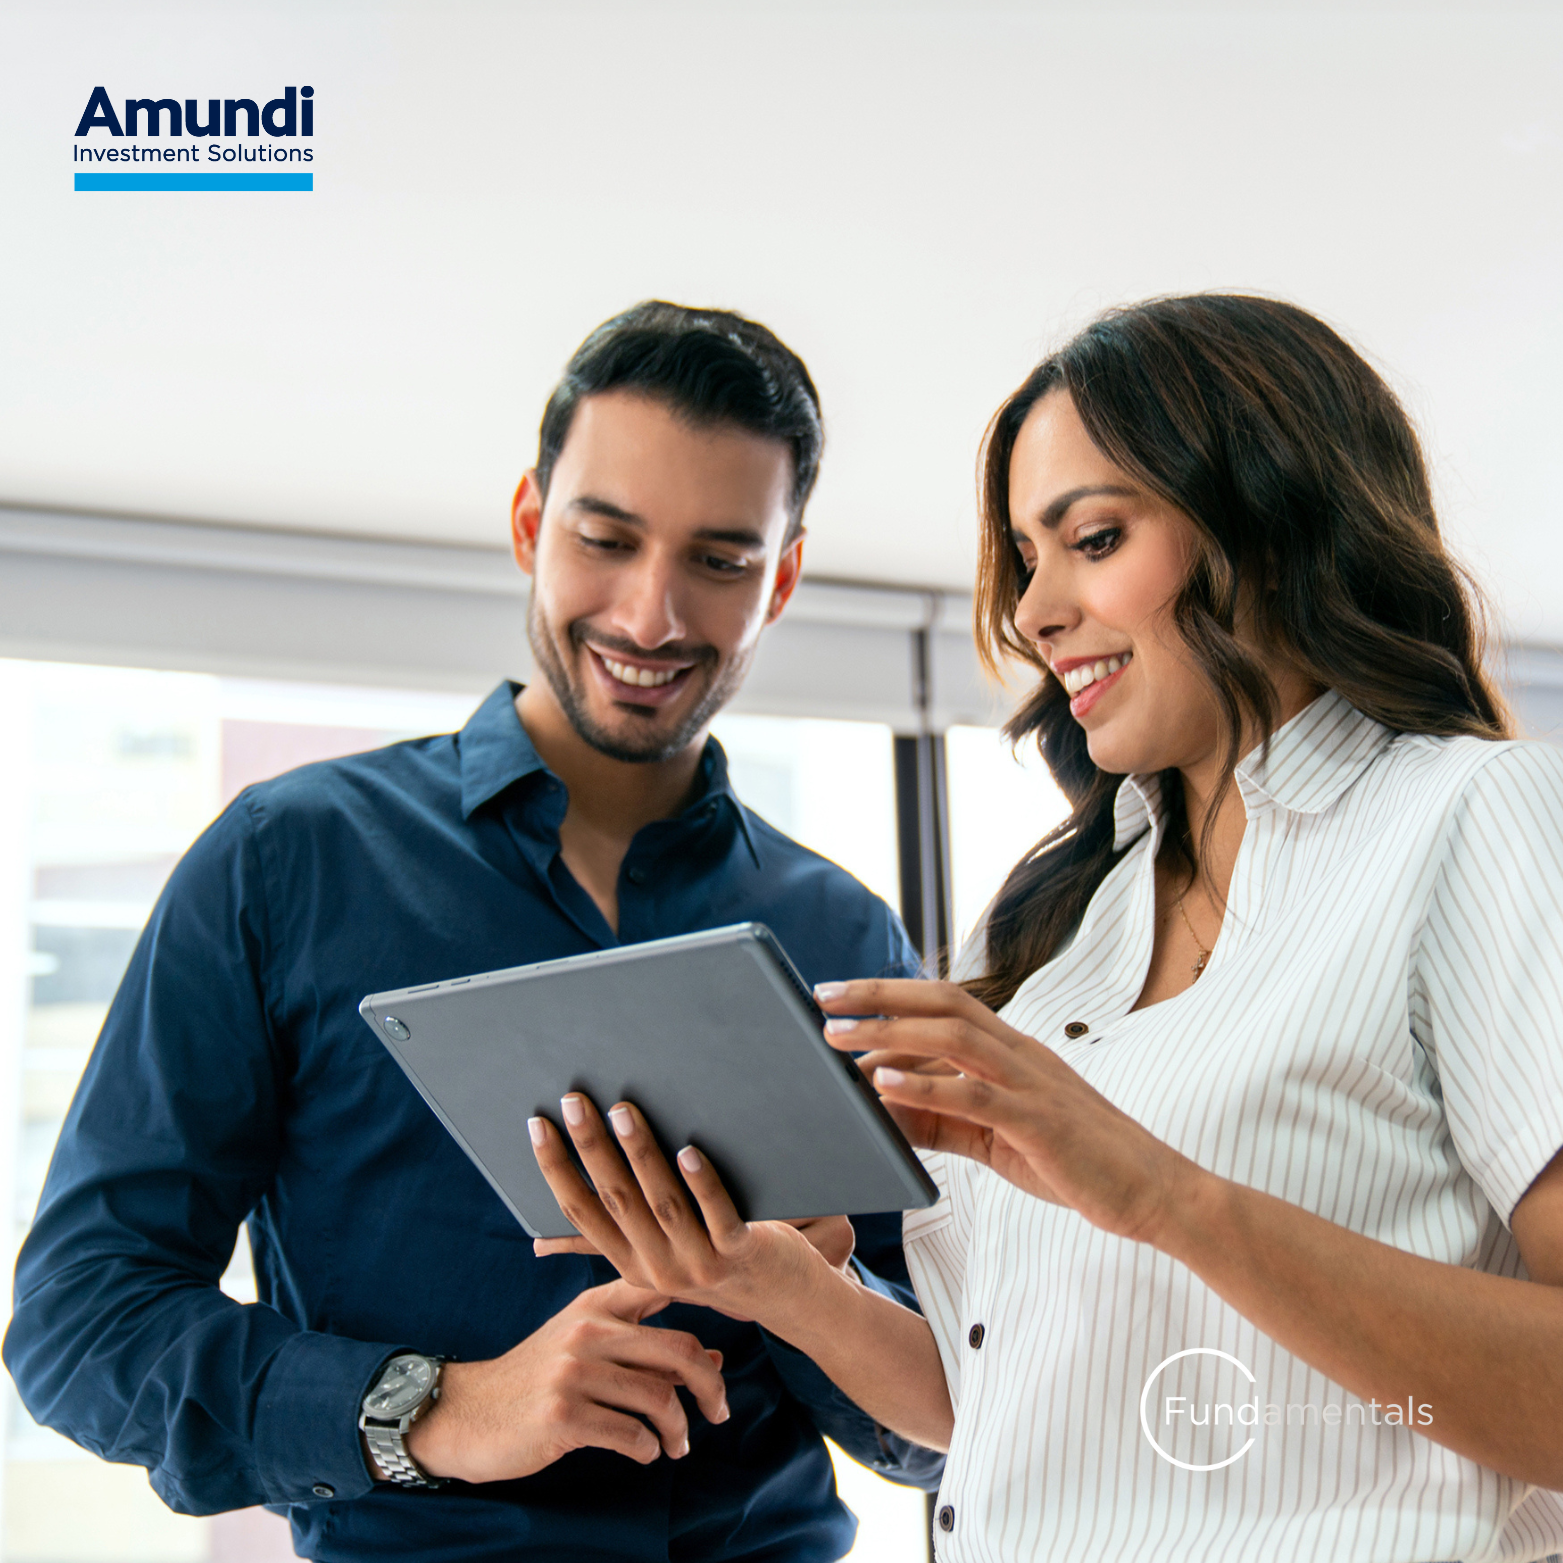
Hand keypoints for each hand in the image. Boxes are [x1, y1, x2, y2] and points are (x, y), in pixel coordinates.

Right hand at [402, 1279, 728, 1481]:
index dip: (707, 1301)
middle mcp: (588, 1330)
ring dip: (679, 1428)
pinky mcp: (563, 1416)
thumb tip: (715, 1360)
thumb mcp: (586, 1347)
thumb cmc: (536, 1379)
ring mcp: (574, 1372)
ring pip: (658, 1397)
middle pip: (678, 1348)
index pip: (662, 1290)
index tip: (734, 1325)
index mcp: (595, 1304)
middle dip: (711, 1385)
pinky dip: (647, 1448)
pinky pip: (629, 1433)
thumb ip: (645, 1347)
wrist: (466, 1413)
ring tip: (678, 1445)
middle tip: (720, 1411)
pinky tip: (645, 1452)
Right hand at [528, 1096, 841, 1331]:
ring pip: (662, 1203)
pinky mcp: (741, 1254)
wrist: (787, 1298)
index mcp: (631, 1264)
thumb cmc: (716, 1262)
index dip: (557, 1169)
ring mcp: (700, 1263)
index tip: (538, 1124)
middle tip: (576, 1099)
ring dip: (641, 1154)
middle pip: (616, 1200)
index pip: (582, 1212)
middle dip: (592, 1146)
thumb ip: (615, 1239)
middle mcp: (659, 1269)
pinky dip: (702, 1183)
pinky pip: (718, 1216)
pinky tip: (689, 1150)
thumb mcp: (656, 1259)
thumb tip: (541, 1241)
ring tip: (625, 1110)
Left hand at [814, 978, 1197, 1245]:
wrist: (1152, 1192)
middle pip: (943, 1003)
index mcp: (1012, 1051)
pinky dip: (925, 1086)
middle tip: (822, 997)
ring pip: (953, 1038)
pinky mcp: (1039, 1121)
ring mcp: (1032, 1083)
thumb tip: (881, 1108)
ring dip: (889, 1033)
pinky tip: (884, 1085)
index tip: (839, 995)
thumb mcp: (996, 1137)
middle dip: (879, 996)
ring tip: (838, 1037)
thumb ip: (943, 1120)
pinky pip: (976, 1094)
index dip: (891, 994)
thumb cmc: (1073, 1162)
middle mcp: (1020, 1053)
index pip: (945, 1004)